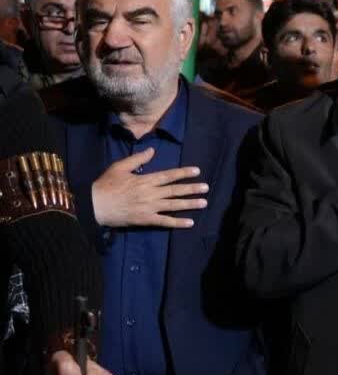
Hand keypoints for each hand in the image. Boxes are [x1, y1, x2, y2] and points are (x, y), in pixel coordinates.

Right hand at [91, 149, 207, 228]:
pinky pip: (164, 221)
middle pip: (175, 190)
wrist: (94, 205)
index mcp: (145, 180)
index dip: (184, 173)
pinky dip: (177, 222)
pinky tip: (190, 222)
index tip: (197, 171)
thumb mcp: (119, 167)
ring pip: (173, 205)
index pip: (169, 176)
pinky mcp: (145, 219)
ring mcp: (149, 207)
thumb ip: (137, 159)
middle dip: (192, 189)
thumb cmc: (105, 185)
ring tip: (203, 202)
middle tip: (206, 188)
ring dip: (190, 204)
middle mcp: (150, 193)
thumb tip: (152, 151)